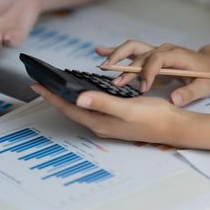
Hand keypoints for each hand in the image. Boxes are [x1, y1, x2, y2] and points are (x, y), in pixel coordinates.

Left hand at [32, 84, 193, 146]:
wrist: (173, 125)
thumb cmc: (153, 117)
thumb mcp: (127, 108)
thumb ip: (102, 103)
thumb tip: (77, 98)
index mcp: (99, 121)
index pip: (68, 108)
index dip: (51, 96)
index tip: (36, 84)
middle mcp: (100, 123)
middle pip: (70, 109)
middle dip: (54, 96)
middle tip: (41, 83)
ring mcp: (107, 122)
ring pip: (79, 108)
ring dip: (66, 97)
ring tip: (55, 86)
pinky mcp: (115, 118)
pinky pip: (91, 107)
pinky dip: (81, 98)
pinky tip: (82, 91)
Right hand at [98, 41, 209, 105]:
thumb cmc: (209, 76)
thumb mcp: (205, 86)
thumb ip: (189, 93)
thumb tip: (174, 100)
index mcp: (177, 56)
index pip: (158, 59)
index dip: (148, 72)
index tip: (143, 88)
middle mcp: (164, 50)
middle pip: (140, 52)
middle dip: (126, 67)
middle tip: (116, 83)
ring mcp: (156, 50)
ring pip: (132, 48)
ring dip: (116, 55)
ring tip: (102, 66)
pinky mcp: (151, 55)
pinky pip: (131, 51)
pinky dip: (115, 50)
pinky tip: (100, 52)